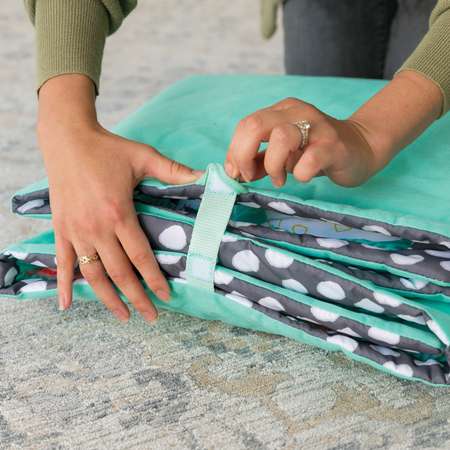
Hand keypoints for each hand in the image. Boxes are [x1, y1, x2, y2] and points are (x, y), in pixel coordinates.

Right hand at [38, 75, 201, 322]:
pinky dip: (64, 284)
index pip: (140, 256)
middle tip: (151, 316)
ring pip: (92, 274)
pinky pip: (62, 261)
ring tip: (122, 315)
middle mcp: (96, 228)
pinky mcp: (61, 228)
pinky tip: (67, 305)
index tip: (166, 297)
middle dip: (136, 297)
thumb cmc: (108, 148)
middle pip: (119, 272)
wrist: (67, 138)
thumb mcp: (144, 157)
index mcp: (119, 213)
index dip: (154, 279)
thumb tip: (205, 177)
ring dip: (107, 298)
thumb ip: (174, 171)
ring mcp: (76, 230)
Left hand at [225, 70, 442, 187]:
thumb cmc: (316, 152)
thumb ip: (259, 160)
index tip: (238, 173)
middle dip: (244, 156)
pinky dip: (299, 173)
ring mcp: (317, 126)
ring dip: (273, 166)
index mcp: (281, 111)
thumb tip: (233, 172)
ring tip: (279, 179)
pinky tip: (302, 176)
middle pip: (255, 125)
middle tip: (251, 176)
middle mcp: (297, 112)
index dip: (235, 152)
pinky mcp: (333, 145)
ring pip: (280, 138)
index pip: (245, 125)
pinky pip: (308, 160)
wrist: (362, 148)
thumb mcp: (283, 154)